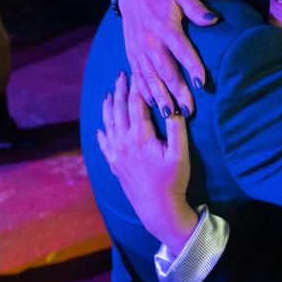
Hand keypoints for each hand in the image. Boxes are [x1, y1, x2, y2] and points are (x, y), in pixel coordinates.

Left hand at [96, 72, 196, 250]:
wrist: (158, 210)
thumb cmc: (173, 181)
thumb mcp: (180, 154)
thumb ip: (177, 128)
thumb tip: (174, 106)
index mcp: (140, 137)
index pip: (136, 104)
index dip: (137, 86)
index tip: (136, 71)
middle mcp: (124, 142)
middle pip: (120, 110)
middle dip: (121, 91)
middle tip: (121, 75)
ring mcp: (116, 154)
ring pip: (109, 124)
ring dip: (109, 107)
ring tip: (109, 94)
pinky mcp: (114, 165)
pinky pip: (104, 144)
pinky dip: (102, 132)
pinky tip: (101, 127)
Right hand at [120, 0, 217, 116]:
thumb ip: (197, 8)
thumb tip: (214, 20)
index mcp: (166, 28)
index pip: (181, 50)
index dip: (192, 67)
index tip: (201, 84)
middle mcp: (151, 42)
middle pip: (166, 70)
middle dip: (177, 91)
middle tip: (189, 110)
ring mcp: (139, 50)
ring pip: (151, 78)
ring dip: (161, 97)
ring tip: (172, 114)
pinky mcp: (131, 54)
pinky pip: (137, 76)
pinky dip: (144, 91)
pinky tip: (154, 104)